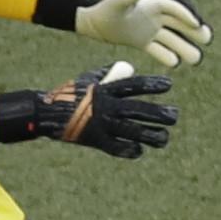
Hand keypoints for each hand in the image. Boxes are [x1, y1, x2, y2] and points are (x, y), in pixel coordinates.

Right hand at [0, 64, 177, 159]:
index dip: (151, 84)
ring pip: (132, 132)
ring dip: (151, 135)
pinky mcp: (95, 140)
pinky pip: (116, 148)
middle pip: (138, 110)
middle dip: (158, 114)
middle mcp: (106, 106)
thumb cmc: (71, 93)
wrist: (46, 112)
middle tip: (174, 116)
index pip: (133, 86)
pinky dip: (130, 150)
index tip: (169, 84)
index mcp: (106, 90)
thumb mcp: (89, 79)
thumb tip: (130, 68)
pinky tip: (139, 150)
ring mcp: (101, 124)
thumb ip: (110, 74)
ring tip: (164, 138)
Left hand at [75, 0, 211, 69]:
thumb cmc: (103, 9)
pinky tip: (176, 64)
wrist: (90, 21)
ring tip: (196, 59)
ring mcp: (149, 30)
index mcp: (151, 4)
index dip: (186, 15)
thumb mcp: (117, 1)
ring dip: (184, 47)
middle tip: (207, 38)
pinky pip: (158, 49)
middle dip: (193, 31)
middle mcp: (153, 17)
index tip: (197, 24)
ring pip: (171, 39)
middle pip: (179, 24)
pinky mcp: (142, 41)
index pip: (174, 8)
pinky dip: (166, 56)